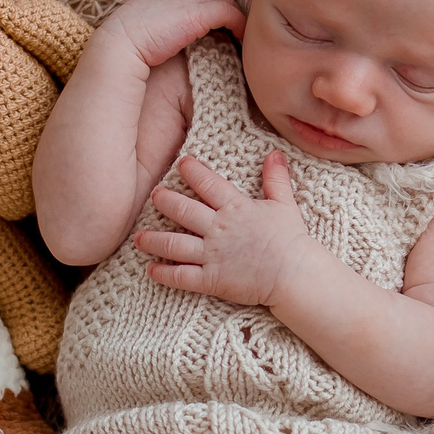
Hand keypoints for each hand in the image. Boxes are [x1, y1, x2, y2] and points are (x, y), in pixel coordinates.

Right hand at [102, 0, 245, 68]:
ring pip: (224, 2)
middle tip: (232, 30)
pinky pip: (230, 13)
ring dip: (234, 18)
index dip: (208, 4)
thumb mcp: (145, 24)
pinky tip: (240, 39)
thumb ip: (163, 21)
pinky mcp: (200, 11)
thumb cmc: (127, 43)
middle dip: (223, 9)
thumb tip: (174, 35)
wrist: (119, 45)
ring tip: (240, 36)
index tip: (214, 23)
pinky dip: (239, 25)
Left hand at [137, 152, 318, 306]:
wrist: (294, 274)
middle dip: (165, 202)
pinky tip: (151, 271)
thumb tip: (275, 154)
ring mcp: (212, 254)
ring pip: (174, 244)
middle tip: (153, 196)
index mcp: (235, 208)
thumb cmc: (291, 240)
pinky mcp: (211, 279)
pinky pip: (181, 276)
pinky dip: (164, 274)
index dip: (193, 172)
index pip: (207, 184)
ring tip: (139, 238)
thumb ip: (276, 180)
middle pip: (182, 211)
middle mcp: (218, 228)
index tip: (181, 164)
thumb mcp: (285, 204)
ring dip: (153, 240)